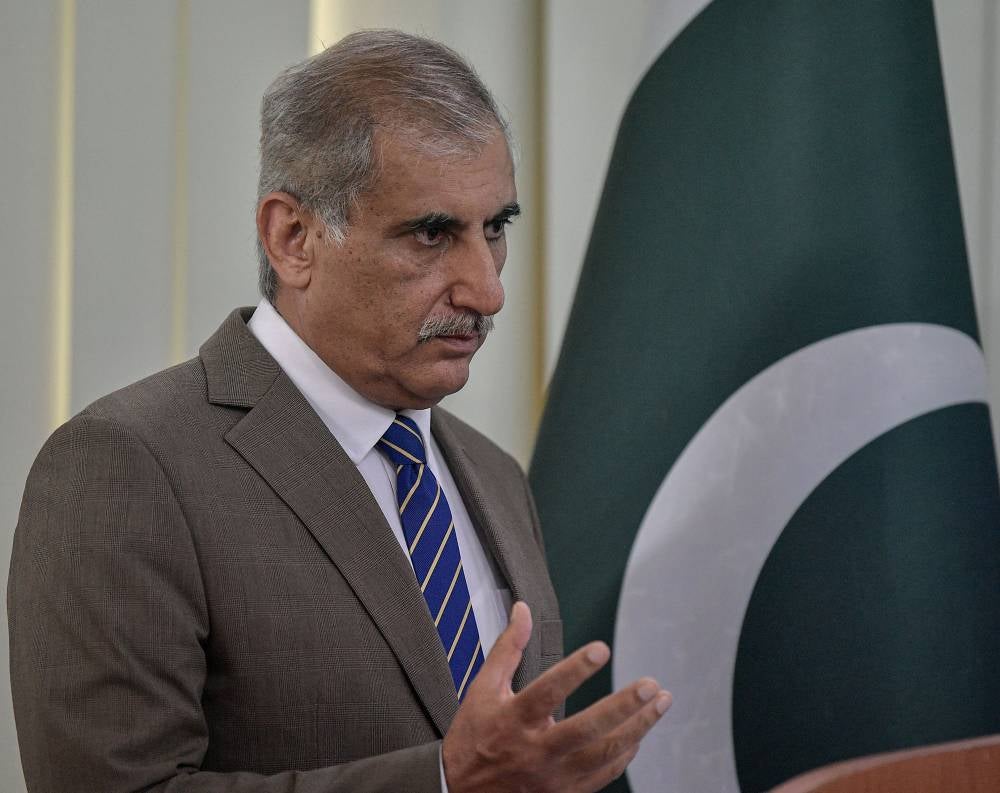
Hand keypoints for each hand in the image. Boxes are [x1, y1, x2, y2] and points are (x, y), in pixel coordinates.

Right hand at [442, 601, 670, 792]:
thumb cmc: (474, 737)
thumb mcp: (483, 688)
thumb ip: (507, 648)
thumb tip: (523, 610)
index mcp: (514, 719)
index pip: (548, 691)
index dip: (575, 670)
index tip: (601, 649)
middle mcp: (535, 751)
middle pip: (586, 729)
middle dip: (624, 706)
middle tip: (651, 685)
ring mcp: (552, 777)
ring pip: (603, 754)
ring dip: (637, 728)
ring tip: (660, 704)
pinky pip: (604, 775)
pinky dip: (625, 754)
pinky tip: (639, 734)